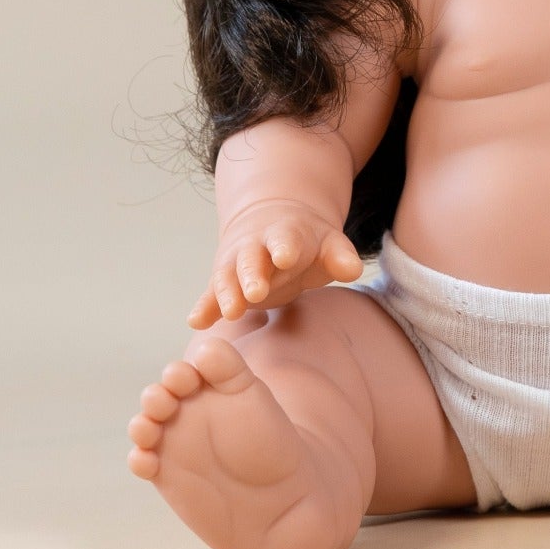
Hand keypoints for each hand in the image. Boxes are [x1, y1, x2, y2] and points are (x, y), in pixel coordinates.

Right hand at [187, 199, 363, 328]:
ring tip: (230, 312)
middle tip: (255, 293)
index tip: (284, 257)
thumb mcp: (328, 244)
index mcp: (285, 234)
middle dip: (252, 274)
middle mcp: (255, 246)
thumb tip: (353, 269)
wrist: (271, 226)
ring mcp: (236, 263)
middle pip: (251, 259)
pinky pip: (211, 295)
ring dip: (227, 294)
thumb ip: (340, 256)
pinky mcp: (224, 282)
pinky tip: (196, 322)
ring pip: (227, 277)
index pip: (285, 239)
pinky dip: (204, 307)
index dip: (284, 247)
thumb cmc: (308, 242)